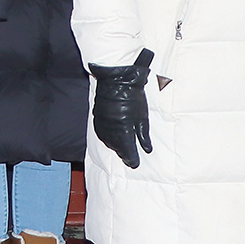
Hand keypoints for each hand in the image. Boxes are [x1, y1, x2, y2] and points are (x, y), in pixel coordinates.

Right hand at [87, 51, 153, 167]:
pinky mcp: (97, 119)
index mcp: (123, 131)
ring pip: (109, 143)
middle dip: (124, 153)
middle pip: (117, 149)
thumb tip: (147, 149)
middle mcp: (111, 131)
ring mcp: (102, 125)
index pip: (127, 152)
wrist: (116, 80)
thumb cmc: (133, 97)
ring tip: (123, 149)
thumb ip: (143, 135)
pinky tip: (113, 138)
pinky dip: (108, 139)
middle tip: (131, 158)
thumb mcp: (142, 117)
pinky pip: (102, 134)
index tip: (136, 163)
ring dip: (116, 147)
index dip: (132, 159)